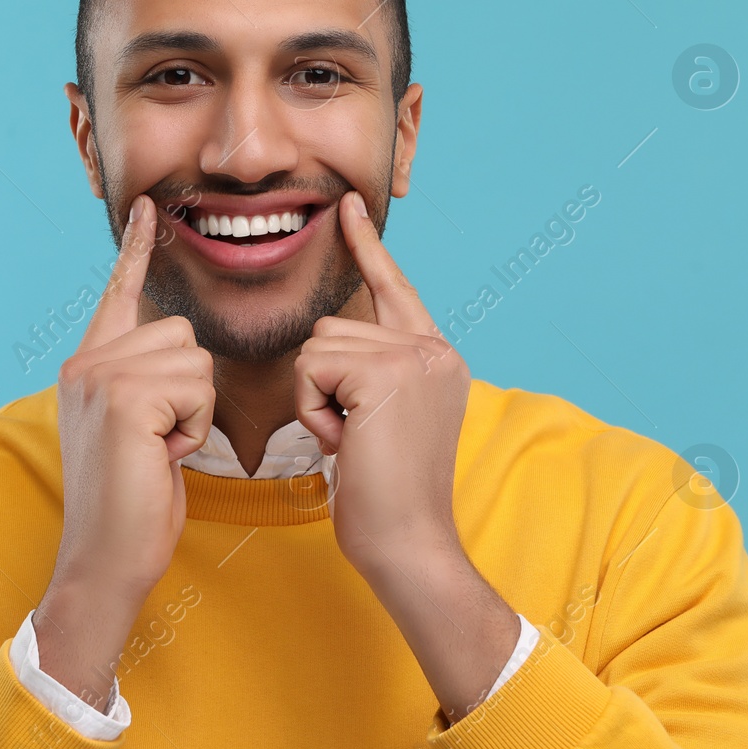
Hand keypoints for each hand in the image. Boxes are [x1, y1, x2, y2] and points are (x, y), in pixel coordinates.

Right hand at [36, 194, 214, 709]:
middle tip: (161, 440)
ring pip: (194, 358)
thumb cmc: (132, 505)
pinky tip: (161, 456)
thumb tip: (179, 356)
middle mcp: (86, 363)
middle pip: (181, 332)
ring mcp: (99, 377)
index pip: (118, 293)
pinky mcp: (123, 397)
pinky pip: (195, 386)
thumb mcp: (135, 432)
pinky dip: (193, 426)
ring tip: (160, 449)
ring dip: (195, 410)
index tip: (149, 208)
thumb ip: (143, 386)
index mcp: (87, 366)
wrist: (105, 559)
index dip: (137, 250)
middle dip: (192, 390)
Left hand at [295, 190, 470, 571]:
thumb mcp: (381, 421)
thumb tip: (327, 349)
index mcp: (436, 358)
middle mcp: (433, 349)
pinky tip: (345, 442)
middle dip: (322, 385)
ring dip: (316, 398)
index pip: (394, 289)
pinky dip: (312, 408)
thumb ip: (370, 375)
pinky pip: (311, 367)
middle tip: (353, 437)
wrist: (408, 542)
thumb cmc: (383, 497)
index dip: (367, 248)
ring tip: (352, 440)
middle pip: (333, 326)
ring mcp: (415, 357)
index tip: (347, 206)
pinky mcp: (387, 372)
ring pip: (318, 345)